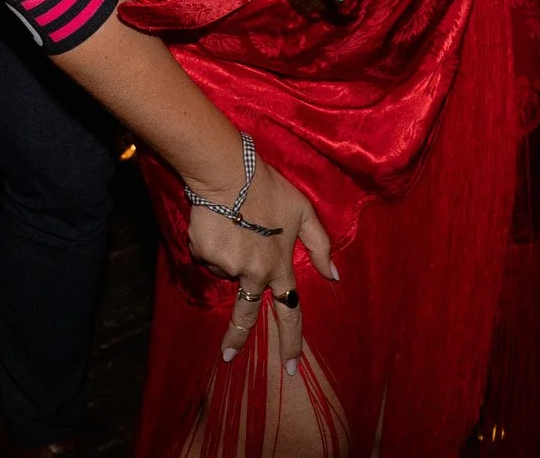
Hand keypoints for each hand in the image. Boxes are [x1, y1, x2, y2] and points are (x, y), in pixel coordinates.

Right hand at [184, 149, 335, 372]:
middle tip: (228, 356)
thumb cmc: (269, 188)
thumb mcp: (303, 211)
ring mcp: (227, 265)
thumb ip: (320, 245)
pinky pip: (207, 256)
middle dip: (236, 339)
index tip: (291, 368)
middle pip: (245, 314)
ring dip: (228, 256)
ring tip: (233, 224)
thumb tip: (334, 275)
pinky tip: (217, 222)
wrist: (228, 172)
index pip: (289, 311)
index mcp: (279, 267)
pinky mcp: (205, 254)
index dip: (291, 341)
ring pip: (226, 270)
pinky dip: (211, 244)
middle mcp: (253, 273)